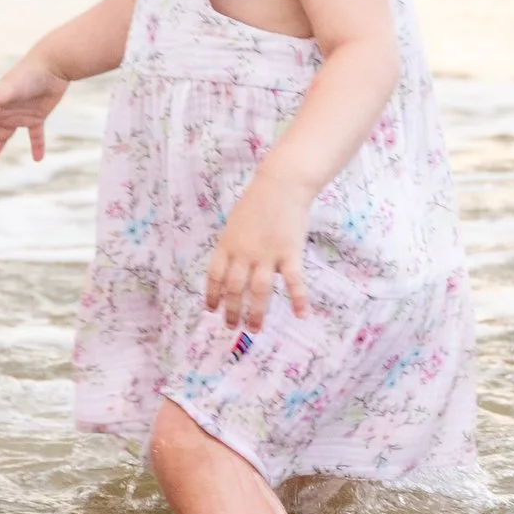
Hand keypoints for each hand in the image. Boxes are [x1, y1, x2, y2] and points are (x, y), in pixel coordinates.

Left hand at [205, 172, 312, 333]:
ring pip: (259, 291)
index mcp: (227, 244)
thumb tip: (231, 266)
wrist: (281, 184)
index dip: (212, 295)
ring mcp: (266, 255)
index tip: (212, 311)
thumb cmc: (258, 201)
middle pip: (235, 289)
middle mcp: (243, 253)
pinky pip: (293, 281)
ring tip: (255, 328)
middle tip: (233, 327)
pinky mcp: (289, 253)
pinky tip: (301, 315)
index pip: (214, 276)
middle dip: (232, 311)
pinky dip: (298, 299)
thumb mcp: (235, 222)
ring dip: (256, 313)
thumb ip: (233, 245)